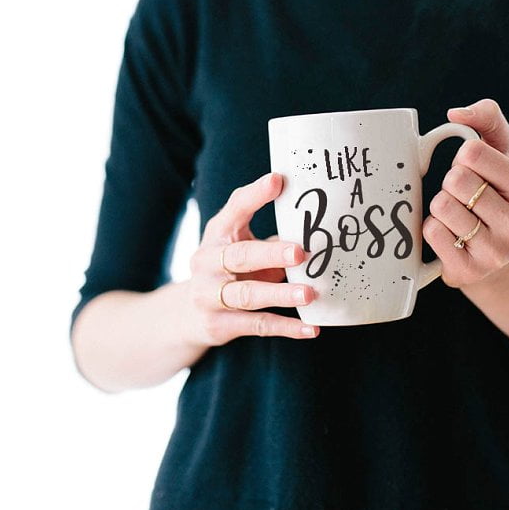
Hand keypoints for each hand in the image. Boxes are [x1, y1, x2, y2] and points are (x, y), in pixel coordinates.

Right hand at [185, 172, 319, 345]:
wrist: (187, 315)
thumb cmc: (229, 270)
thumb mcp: (241, 245)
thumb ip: (271, 237)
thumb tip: (320, 227)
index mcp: (217, 234)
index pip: (234, 209)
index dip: (255, 195)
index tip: (278, 180)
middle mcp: (207, 262)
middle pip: (240, 256)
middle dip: (271, 254)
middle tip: (301, 252)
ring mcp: (209, 295)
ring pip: (248, 295)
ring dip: (280, 294)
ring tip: (309, 294)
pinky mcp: (219, 325)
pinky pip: (257, 325)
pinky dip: (286, 327)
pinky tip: (311, 329)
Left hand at [423, 99, 508, 287]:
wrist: (491, 253)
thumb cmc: (492, 192)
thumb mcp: (499, 151)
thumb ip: (487, 118)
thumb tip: (457, 114)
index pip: (473, 153)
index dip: (463, 157)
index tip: (473, 169)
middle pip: (455, 180)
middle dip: (451, 183)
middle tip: (463, 196)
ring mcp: (495, 254)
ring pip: (441, 206)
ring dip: (440, 207)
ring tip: (457, 216)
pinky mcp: (468, 272)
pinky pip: (431, 233)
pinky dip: (431, 228)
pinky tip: (449, 235)